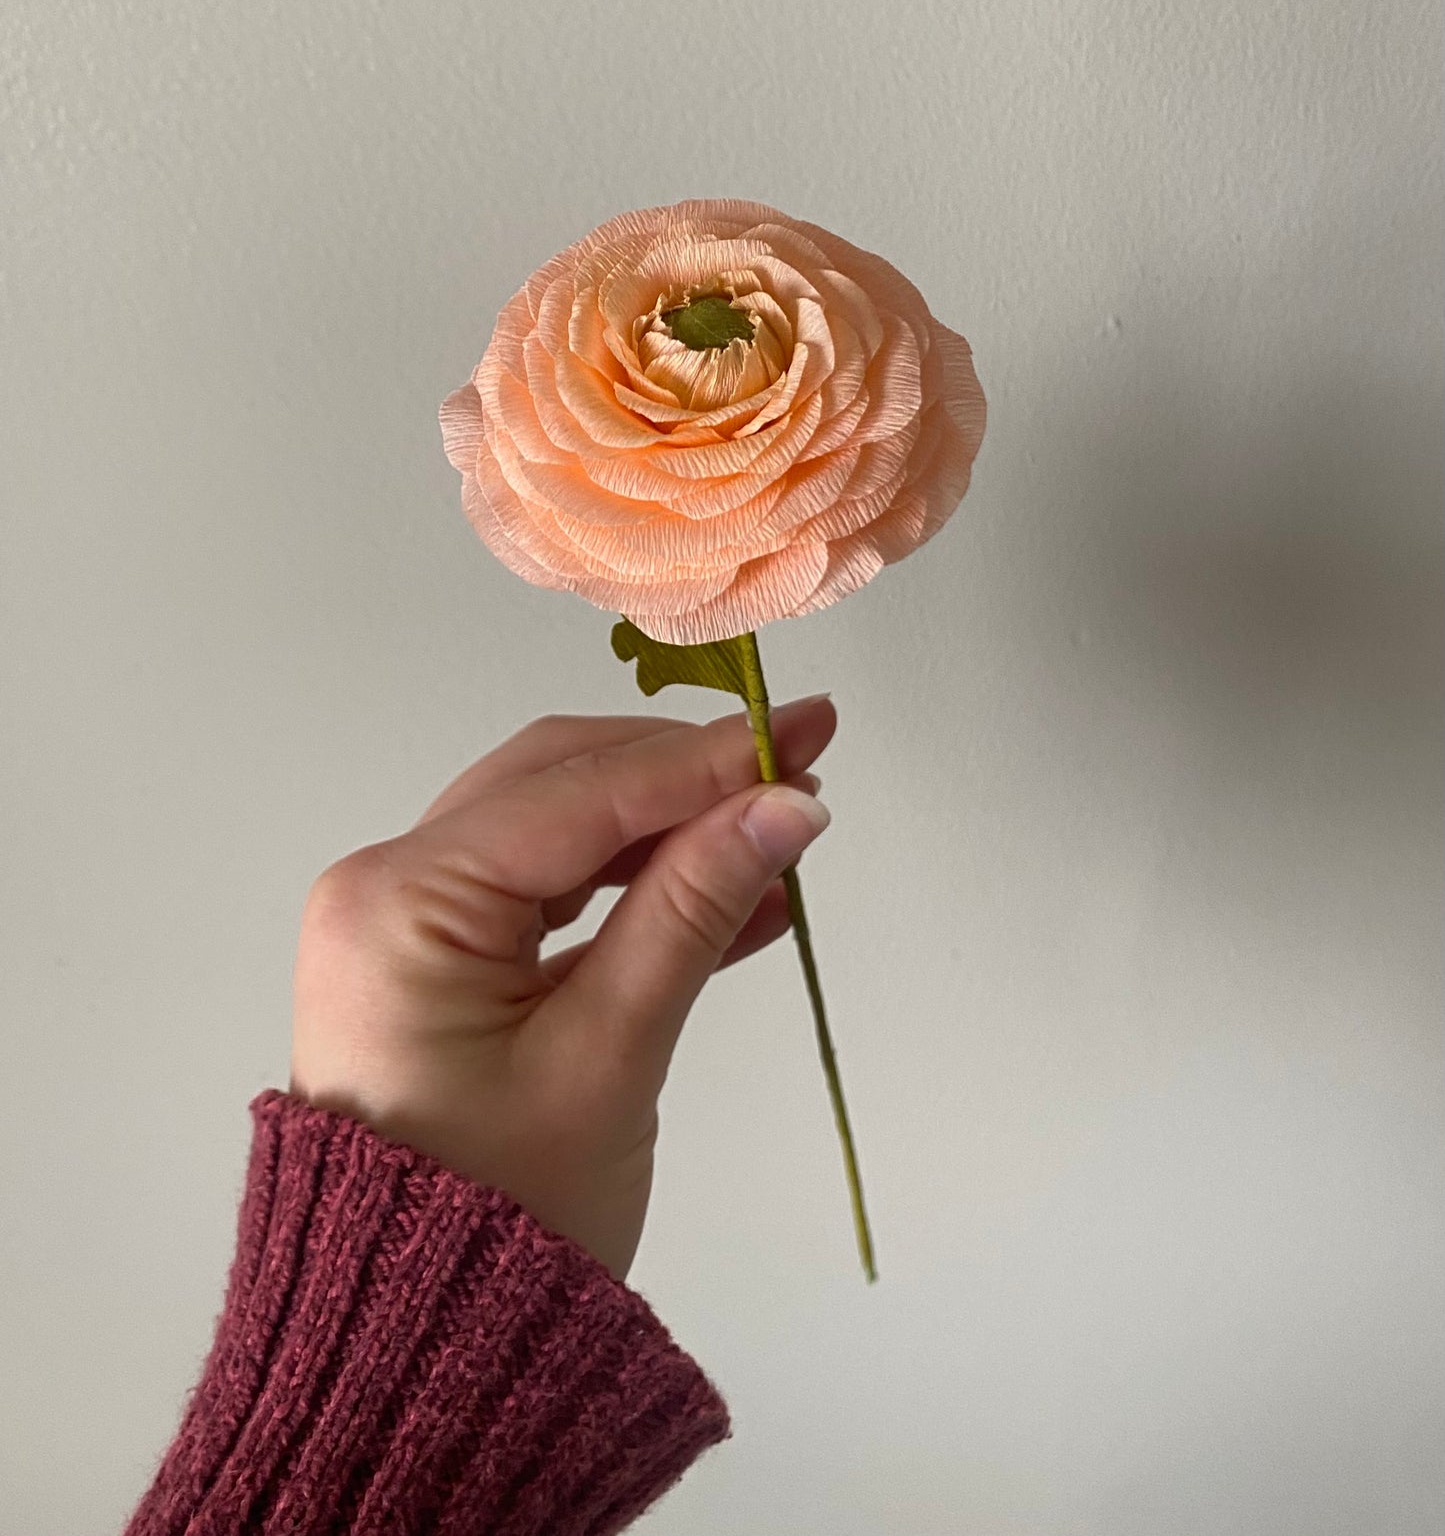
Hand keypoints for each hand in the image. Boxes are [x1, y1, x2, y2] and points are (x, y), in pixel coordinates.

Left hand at [290, 695, 836, 1277]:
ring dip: (665, 829)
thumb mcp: (608, 1055)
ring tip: (777, 830)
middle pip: (556, 787)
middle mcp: (386, 888)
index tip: (809, 730)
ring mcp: (405, 923)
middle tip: (800, 766)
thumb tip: (788, 805)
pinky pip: (546, 897)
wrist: (420, 1355)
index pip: (577, 794)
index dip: (704, 759)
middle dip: (682, 774)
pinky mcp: (438, 962)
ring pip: (556, 833)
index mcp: (401, 900)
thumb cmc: (505, 1217)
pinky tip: (733, 896)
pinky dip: (632, 891)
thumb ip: (693, 910)